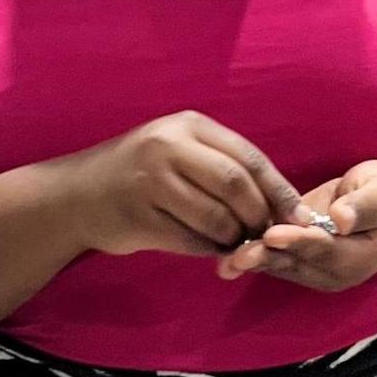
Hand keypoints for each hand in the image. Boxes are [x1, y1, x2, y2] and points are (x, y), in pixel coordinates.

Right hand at [60, 111, 309, 258]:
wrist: (75, 195)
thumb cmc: (140, 174)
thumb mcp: (178, 150)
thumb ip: (222, 166)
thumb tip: (280, 203)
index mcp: (187, 126)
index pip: (248, 157)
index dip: (279, 190)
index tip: (300, 217)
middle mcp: (167, 148)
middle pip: (235, 185)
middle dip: (260, 215)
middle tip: (268, 235)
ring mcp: (150, 182)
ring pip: (216, 217)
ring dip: (235, 237)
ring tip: (236, 242)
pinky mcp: (139, 217)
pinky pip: (191, 241)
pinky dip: (209, 250)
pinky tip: (208, 248)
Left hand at [219, 161, 376, 291]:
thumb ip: (365, 206)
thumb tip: (341, 218)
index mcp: (358, 258)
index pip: (325, 250)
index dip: (299, 242)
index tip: (274, 235)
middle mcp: (332, 272)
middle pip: (295, 264)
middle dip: (265, 258)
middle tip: (236, 256)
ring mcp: (312, 269)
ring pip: (279, 264)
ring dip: (252, 259)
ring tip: (223, 257)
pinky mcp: (295, 258)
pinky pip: (271, 256)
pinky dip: (249, 251)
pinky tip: (222, 247)